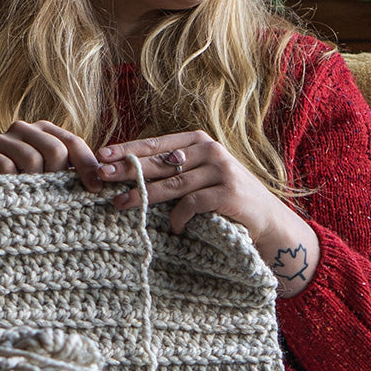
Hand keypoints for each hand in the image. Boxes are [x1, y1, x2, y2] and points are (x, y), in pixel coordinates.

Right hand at [0, 120, 104, 189]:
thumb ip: (71, 174)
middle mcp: (22, 128)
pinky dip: (13, 184)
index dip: (87, 165)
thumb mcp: (51, 180)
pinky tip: (12, 194)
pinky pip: (6, 168)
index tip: (95, 189)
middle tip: (54, 197)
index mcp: (44, 130)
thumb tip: (104, 180)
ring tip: (31, 197)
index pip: (72, 142)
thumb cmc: (24, 190)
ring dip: (35, 184)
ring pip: (31, 159)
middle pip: (54, 150)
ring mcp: (0, 138)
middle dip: (58, 176)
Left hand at [96, 131, 321, 296]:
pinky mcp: (228, 194)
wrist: (268, 220)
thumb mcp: (199, 178)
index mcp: (198, 142)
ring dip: (143, 195)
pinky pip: (192, 204)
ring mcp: (221, 171)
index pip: (155, 144)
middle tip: (102, 176)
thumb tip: (127, 175)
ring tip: (120, 204)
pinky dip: (178, 218)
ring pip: (171, 183)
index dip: (128, 149)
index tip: (101, 155)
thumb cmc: (225, 199)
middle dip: (127, 169)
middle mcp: (210, 151)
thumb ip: (173, 172)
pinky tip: (173, 228)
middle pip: (159, 161)